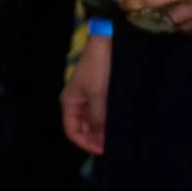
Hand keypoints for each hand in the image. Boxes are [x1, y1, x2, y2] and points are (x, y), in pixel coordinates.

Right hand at [61, 36, 110, 156]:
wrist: (109, 39)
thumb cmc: (100, 67)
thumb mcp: (98, 94)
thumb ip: (98, 117)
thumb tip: (100, 137)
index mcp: (70, 102)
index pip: (71, 131)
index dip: (85, 143)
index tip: (103, 151)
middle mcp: (78, 100)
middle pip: (83, 127)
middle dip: (96, 138)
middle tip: (115, 146)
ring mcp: (90, 94)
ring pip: (94, 119)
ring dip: (104, 129)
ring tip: (119, 137)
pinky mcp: (102, 88)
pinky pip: (103, 109)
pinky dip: (110, 118)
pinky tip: (121, 122)